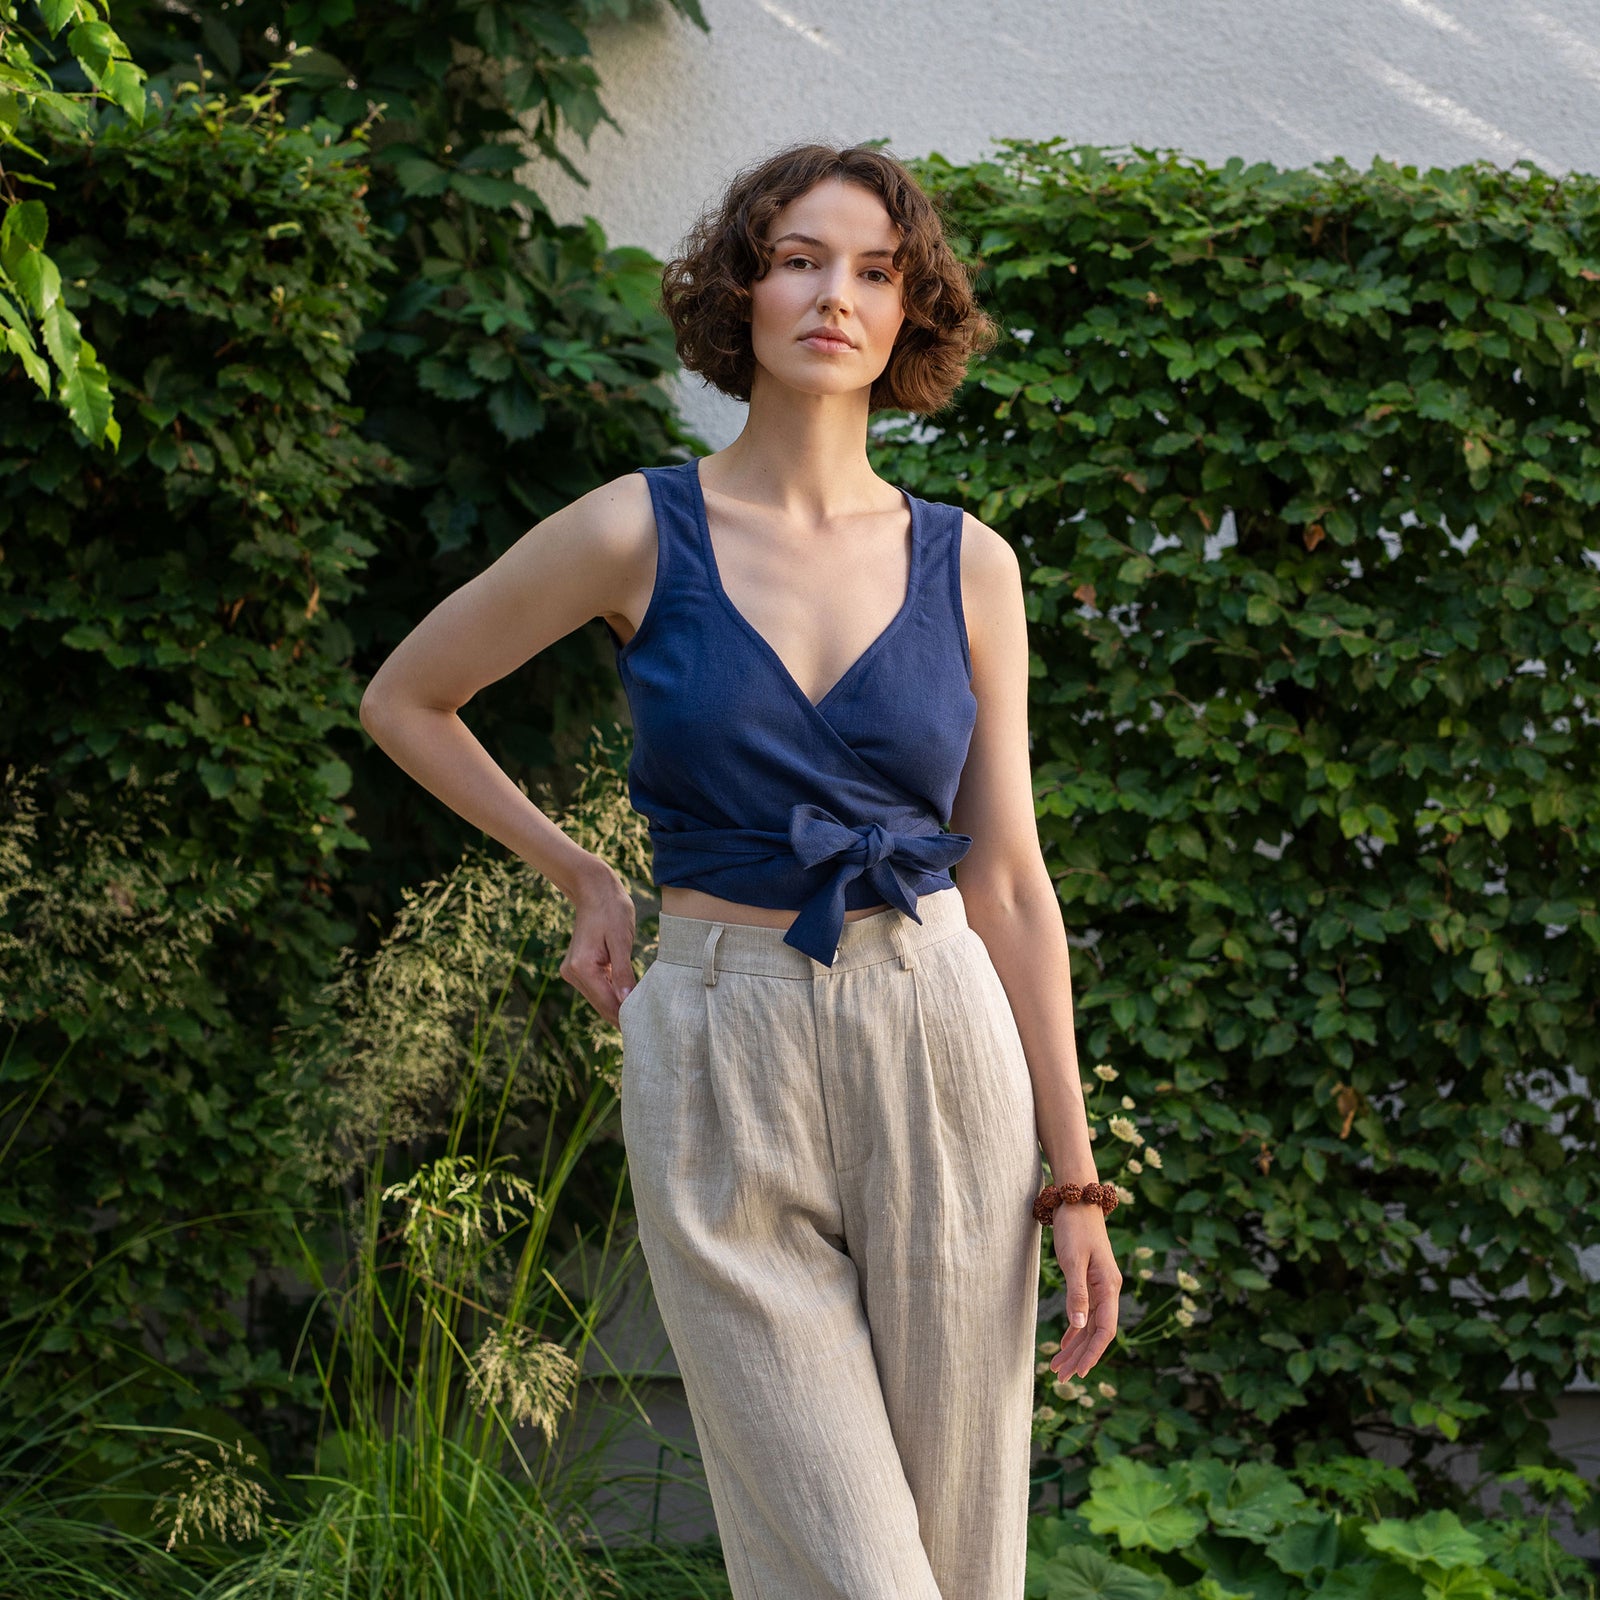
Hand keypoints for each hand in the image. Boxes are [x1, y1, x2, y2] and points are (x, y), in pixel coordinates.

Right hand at [559, 857, 637, 1025]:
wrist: (594, 889)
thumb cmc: (611, 910)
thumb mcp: (622, 940)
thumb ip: (623, 973)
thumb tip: (626, 1001)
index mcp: (582, 967)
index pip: (607, 1003)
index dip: (626, 1017)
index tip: (645, 1029)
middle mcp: (572, 973)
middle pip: (602, 1005)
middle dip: (622, 1015)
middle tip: (648, 1028)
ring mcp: (572, 971)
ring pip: (599, 999)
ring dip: (618, 1005)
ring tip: (642, 1015)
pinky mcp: (577, 968)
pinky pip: (597, 988)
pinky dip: (612, 993)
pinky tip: (629, 998)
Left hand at [1047, 1206, 1121, 1378]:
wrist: (1077, 1200)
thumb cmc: (1074, 1227)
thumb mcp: (1073, 1260)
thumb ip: (1077, 1293)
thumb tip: (1078, 1326)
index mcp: (1109, 1287)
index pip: (1104, 1330)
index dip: (1092, 1353)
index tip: (1079, 1372)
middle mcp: (1108, 1290)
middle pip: (1097, 1332)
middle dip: (1080, 1356)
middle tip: (1061, 1377)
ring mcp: (1101, 1286)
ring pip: (1090, 1325)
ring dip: (1075, 1346)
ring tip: (1058, 1367)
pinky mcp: (1090, 1280)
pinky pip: (1085, 1312)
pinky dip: (1074, 1329)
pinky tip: (1064, 1343)